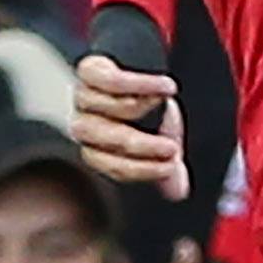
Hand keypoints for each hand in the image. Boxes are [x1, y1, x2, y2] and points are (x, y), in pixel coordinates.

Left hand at [71, 52, 185, 200]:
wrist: (147, 75)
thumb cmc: (154, 115)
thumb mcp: (165, 144)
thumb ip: (169, 167)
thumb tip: (177, 192)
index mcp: (98, 148)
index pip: (109, 163)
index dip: (140, 168)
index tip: (171, 166)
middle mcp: (86, 123)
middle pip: (102, 137)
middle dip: (140, 146)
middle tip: (172, 148)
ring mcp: (84, 96)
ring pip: (103, 106)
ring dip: (141, 106)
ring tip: (167, 104)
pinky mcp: (91, 70)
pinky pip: (110, 79)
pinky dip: (141, 83)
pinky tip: (167, 88)